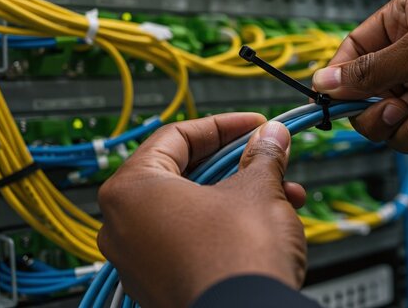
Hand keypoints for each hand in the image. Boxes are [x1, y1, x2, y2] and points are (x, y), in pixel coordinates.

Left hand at [97, 114, 306, 306]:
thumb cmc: (238, 261)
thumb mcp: (259, 190)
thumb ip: (263, 155)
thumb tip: (271, 136)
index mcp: (132, 190)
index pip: (177, 136)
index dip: (223, 126)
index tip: (254, 124)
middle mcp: (123, 225)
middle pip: (186, 172)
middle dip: (238, 163)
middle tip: (267, 154)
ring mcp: (139, 260)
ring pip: (194, 207)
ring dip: (241, 194)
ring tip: (284, 194)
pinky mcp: (160, 283)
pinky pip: (192, 238)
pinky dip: (227, 224)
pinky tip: (267, 222)